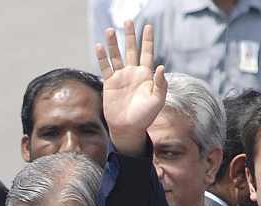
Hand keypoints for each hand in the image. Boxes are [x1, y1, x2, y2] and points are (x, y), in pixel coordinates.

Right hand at [95, 21, 166, 154]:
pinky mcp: (109, 83)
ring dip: (113, 43)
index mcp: (146, 76)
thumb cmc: (145, 117)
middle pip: (131, 50)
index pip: (147, 53)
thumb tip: (161, 66)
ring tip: (110, 30)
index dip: (148, 40)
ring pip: (116, 56)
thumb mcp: (157, 101)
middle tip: (128, 21)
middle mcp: (133, 73)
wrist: (128, 128)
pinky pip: (105, 67)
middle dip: (130, 36)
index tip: (148, 26)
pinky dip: (102, 57)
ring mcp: (120, 77)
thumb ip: (160, 84)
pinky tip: (99, 46)